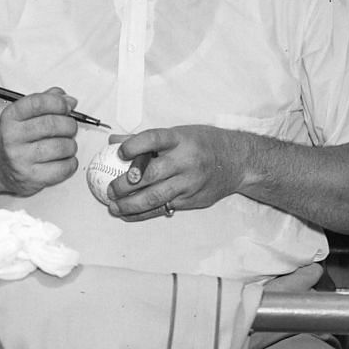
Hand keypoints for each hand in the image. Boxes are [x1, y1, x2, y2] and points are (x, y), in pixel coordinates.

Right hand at [0, 87, 79, 197]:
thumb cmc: (12, 139)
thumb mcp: (21, 115)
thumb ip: (44, 103)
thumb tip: (69, 100)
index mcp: (11, 117)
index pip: (38, 103)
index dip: (58, 102)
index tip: (66, 106)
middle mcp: (12, 137)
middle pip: (52, 125)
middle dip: (69, 125)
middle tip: (70, 127)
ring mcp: (21, 159)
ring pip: (61, 147)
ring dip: (71, 145)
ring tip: (66, 145)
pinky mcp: (31, 178)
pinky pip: (63, 168)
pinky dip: (71, 162)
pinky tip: (64, 159)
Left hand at [105, 124, 248, 219]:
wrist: (238, 162)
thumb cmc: (204, 144)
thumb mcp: (179, 133)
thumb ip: (146, 139)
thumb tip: (113, 141)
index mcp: (180, 139)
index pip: (153, 139)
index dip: (134, 146)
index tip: (119, 153)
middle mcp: (185, 161)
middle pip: (151, 174)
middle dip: (125, 184)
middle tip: (110, 189)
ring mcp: (189, 182)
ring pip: (155, 196)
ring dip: (131, 204)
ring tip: (114, 206)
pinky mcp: (191, 200)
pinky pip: (163, 208)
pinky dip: (143, 213)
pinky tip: (128, 215)